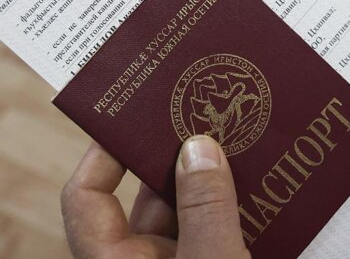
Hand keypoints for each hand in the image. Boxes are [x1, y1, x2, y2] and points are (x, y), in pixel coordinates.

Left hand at [61, 136, 249, 258]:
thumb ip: (205, 209)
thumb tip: (198, 147)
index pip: (86, 196)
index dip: (103, 153)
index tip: (135, 118)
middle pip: (147, 197)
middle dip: (177, 159)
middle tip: (202, 118)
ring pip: (187, 213)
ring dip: (212, 182)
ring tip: (241, 146)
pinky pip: (213, 232)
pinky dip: (233, 209)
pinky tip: (263, 186)